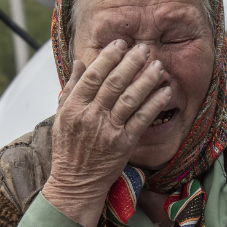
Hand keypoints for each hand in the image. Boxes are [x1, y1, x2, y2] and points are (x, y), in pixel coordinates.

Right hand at [43, 40, 171, 226]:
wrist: (76, 183)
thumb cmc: (68, 148)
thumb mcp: (61, 116)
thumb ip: (71, 87)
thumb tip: (81, 61)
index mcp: (73, 107)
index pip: (93, 76)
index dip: (108, 57)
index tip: (120, 44)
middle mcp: (90, 116)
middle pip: (114, 83)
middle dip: (131, 62)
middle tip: (144, 48)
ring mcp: (108, 130)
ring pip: (130, 99)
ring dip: (146, 80)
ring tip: (158, 65)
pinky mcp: (124, 144)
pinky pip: (142, 119)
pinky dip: (154, 104)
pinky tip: (165, 91)